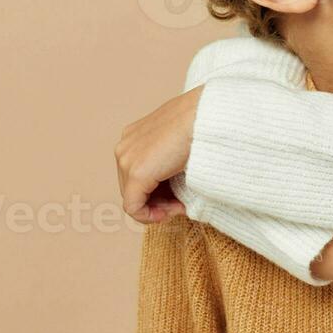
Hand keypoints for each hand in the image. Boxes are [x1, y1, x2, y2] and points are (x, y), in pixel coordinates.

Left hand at [115, 86, 202, 223]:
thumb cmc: (203, 125)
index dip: (158, 191)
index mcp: (135, 136)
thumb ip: (170, 160)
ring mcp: (126, 159)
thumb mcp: (180, 140)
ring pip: (133, 199)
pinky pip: (134, 208)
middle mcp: (125, 147)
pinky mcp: (136, 174)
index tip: (180, 195)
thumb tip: (174, 186)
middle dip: (158, 200)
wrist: (207, 117)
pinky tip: (174, 210)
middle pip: (133, 188)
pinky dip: (151, 216)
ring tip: (181, 204)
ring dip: (158, 207)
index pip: (138, 175)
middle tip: (182, 203)